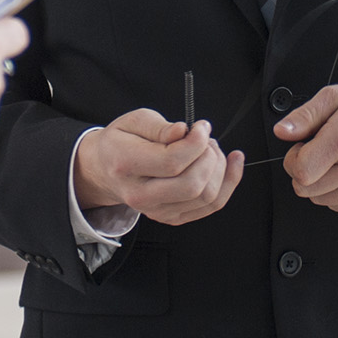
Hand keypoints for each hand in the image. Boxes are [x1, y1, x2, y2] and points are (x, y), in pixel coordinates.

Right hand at [74, 109, 244, 226]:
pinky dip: (228, 183)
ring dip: (219, 168)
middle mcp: (140, 194)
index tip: (201, 127)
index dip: (196, 142)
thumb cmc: (122, 141)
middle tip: (205, 139)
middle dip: (210, 156)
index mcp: (126, 165)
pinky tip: (232, 163)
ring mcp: (157, 210)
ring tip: (210, 149)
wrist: (106, 170)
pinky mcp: (172, 216)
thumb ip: (159, 126)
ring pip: (206, 197)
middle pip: (192, 185)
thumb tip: (183, 131)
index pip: (172, 162)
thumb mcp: (133, 120)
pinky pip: (211, 206)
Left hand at [275, 83, 337, 216]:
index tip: (302, 148)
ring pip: (319, 199)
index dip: (293, 159)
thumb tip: (282, 131)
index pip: (301, 169)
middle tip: (322, 152)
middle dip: (305, 170)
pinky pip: (337, 206)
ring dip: (321, 182)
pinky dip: (337, 191)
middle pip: (305, 188)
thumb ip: (305, 115)